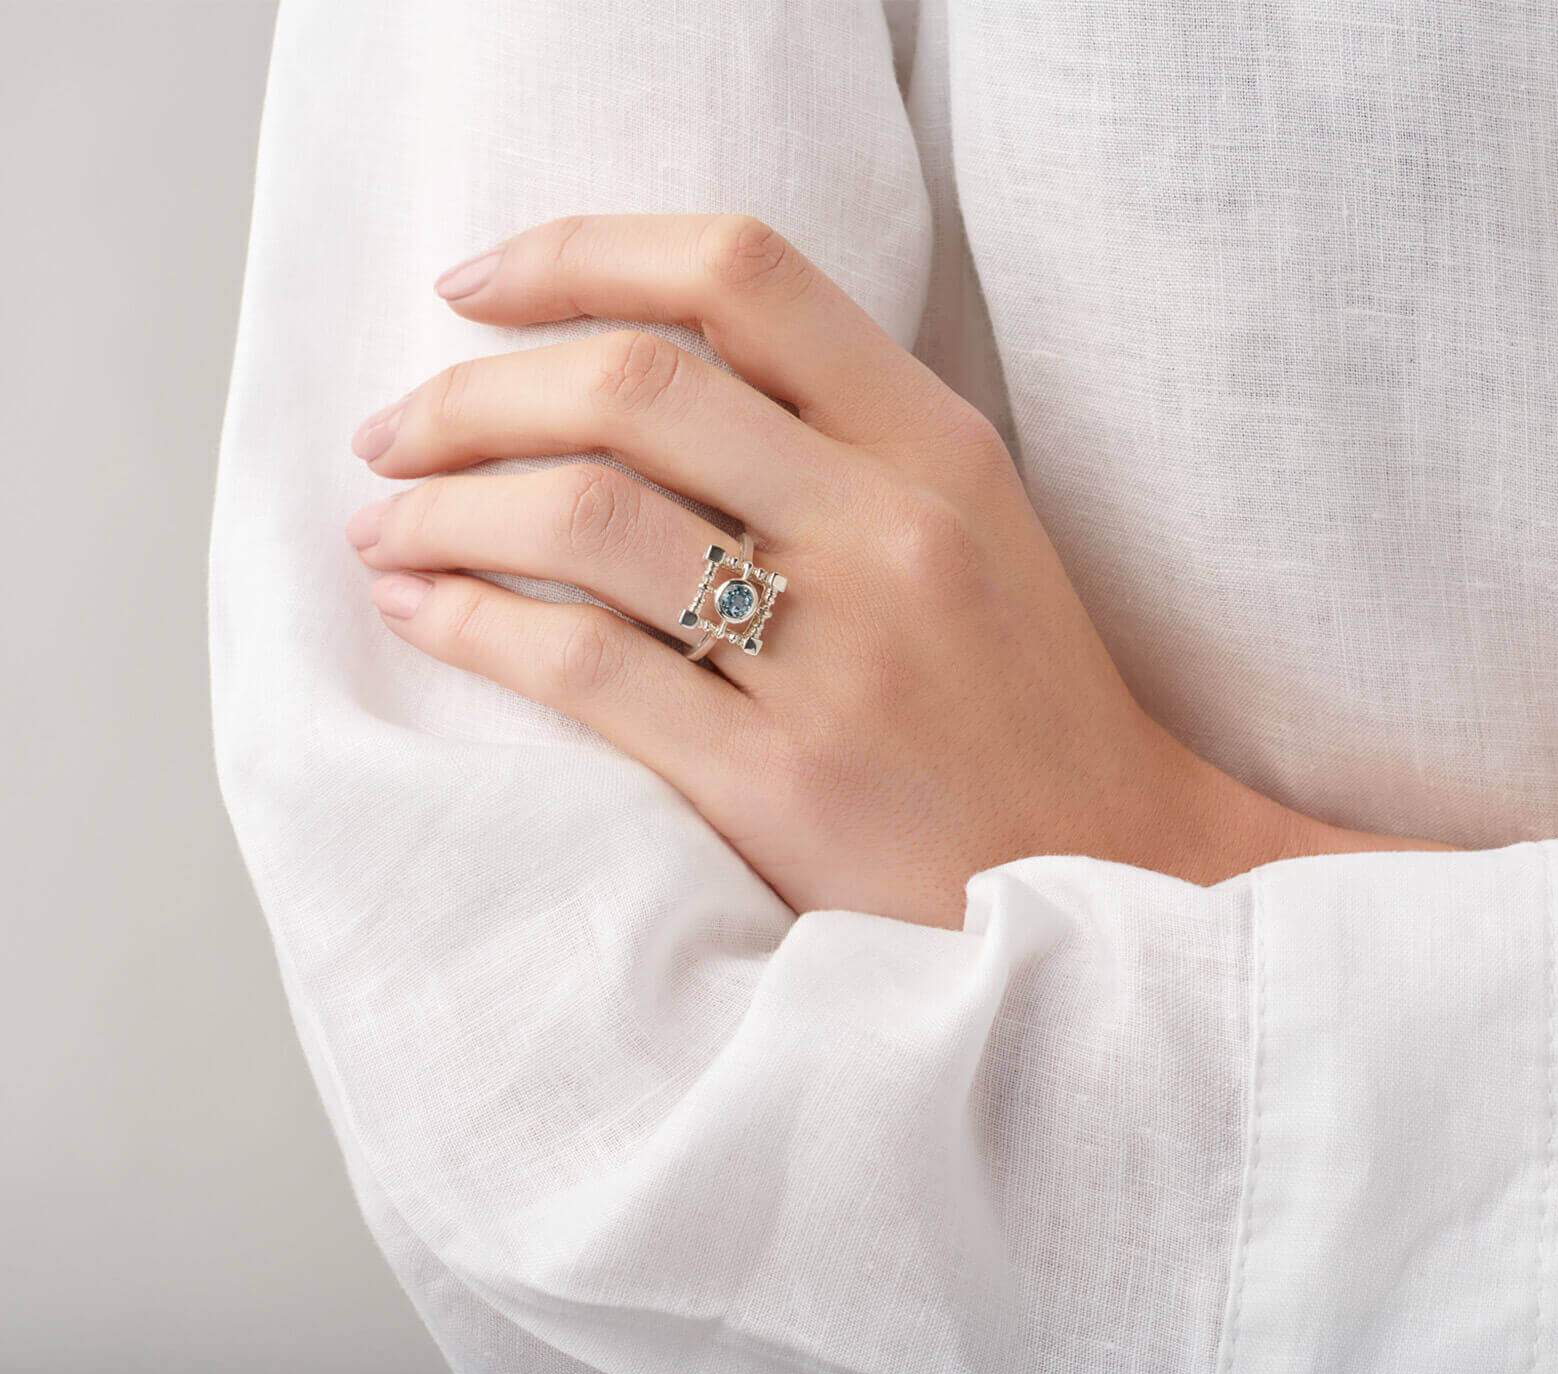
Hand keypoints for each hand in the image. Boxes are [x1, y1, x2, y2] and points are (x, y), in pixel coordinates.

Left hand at [345, 214, 1417, 926]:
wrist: (1106, 871)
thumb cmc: (1015, 692)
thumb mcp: (968, 518)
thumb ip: (833, 431)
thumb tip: (616, 370)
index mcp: (939, 444)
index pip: (743, 274)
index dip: (580, 252)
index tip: (476, 285)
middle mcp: (891, 529)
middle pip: (631, 385)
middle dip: (471, 392)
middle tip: (396, 429)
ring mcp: (839, 658)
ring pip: (584, 519)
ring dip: (443, 508)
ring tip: (386, 522)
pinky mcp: (781, 781)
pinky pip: (582, 669)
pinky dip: (467, 623)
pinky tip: (419, 611)